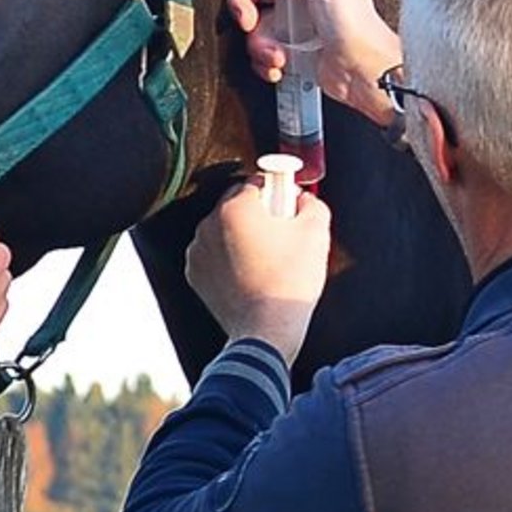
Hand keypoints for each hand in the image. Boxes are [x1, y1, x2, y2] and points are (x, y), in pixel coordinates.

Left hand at [185, 177, 331, 365]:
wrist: (266, 329)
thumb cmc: (290, 281)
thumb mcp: (316, 233)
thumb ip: (312, 202)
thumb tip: (303, 198)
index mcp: (236, 206)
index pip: (257, 182)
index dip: (277, 194)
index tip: (287, 208)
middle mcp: (209, 224)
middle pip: (236, 205)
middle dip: (257, 214)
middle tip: (279, 235)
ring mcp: (198, 250)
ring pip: (223, 230)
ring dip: (240, 236)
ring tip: (265, 258)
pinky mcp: (195, 274)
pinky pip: (213, 255)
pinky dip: (227, 259)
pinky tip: (249, 273)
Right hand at [227, 0, 401, 128]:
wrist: (361, 70)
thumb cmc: (354, 25)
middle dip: (244, 6)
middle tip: (250, 19)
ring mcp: (292, 21)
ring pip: (253, 25)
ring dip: (259, 42)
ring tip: (277, 51)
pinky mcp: (289, 48)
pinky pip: (261, 51)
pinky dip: (265, 61)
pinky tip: (281, 63)